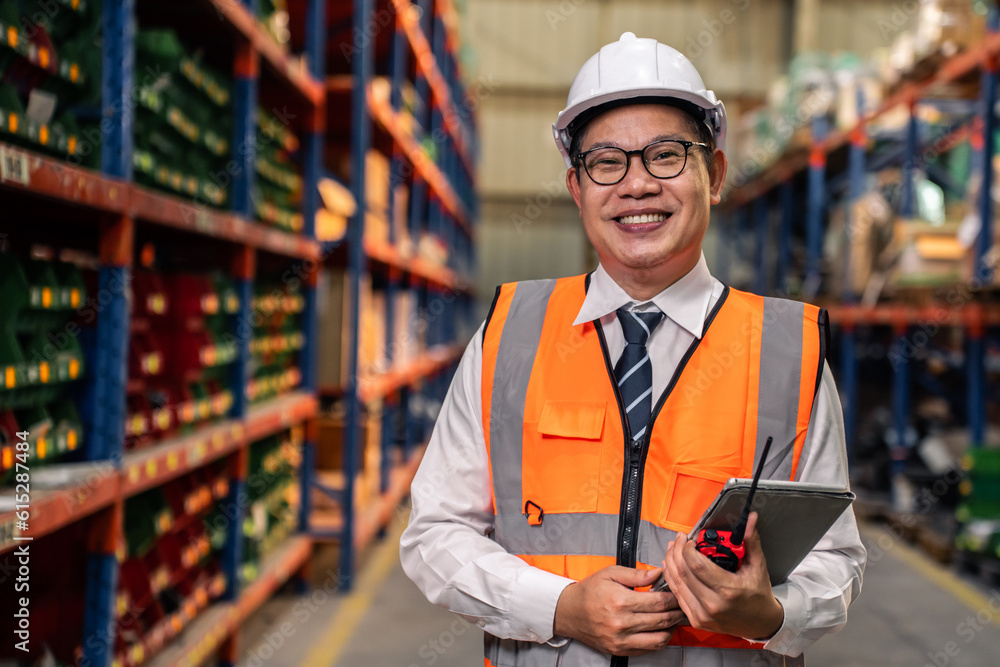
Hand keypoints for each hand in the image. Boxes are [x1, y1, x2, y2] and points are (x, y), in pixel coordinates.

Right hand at [553, 566, 685, 655]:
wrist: (569, 612)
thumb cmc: (590, 591)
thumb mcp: (610, 573)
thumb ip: (636, 574)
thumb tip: (658, 573)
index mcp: (620, 601)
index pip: (658, 602)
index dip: (673, 598)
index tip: (678, 593)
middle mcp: (621, 623)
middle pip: (661, 620)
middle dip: (676, 612)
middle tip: (682, 606)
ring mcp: (621, 639)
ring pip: (659, 638)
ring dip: (671, 629)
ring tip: (674, 619)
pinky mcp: (620, 650)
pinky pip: (648, 649)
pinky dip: (659, 640)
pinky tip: (661, 630)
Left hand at [661, 512, 783, 639]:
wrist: (761, 623)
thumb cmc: (759, 595)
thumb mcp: (758, 566)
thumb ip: (750, 541)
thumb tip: (750, 519)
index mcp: (728, 590)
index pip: (696, 564)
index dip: (687, 548)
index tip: (691, 540)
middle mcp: (712, 604)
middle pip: (683, 572)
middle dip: (677, 551)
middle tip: (679, 539)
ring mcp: (702, 615)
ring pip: (676, 583)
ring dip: (671, 562)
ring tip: (672, 548)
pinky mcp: (696, 620)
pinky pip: (677, 595)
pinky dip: (671, 578)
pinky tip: (671, 566)